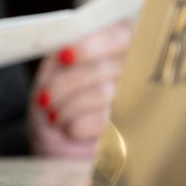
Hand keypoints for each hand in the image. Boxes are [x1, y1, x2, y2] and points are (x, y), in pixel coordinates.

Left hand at [29, 21, 132, 157]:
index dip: (94, 44)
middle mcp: (137, 75)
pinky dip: (78, 126)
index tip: (63, 56)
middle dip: (68, 83)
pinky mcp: (134, 134)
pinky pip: (107, 121)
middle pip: (110, 66)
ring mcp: (139, 105)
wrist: (54, 150)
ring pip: (106, 92)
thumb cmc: (56, 105)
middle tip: (45, 99)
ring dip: (69, 106)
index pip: (123, 35)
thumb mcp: (54, 72)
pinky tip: (70, 130)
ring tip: (53, 116)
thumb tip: (69, 44)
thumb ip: (66, 50)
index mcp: (121, 51)